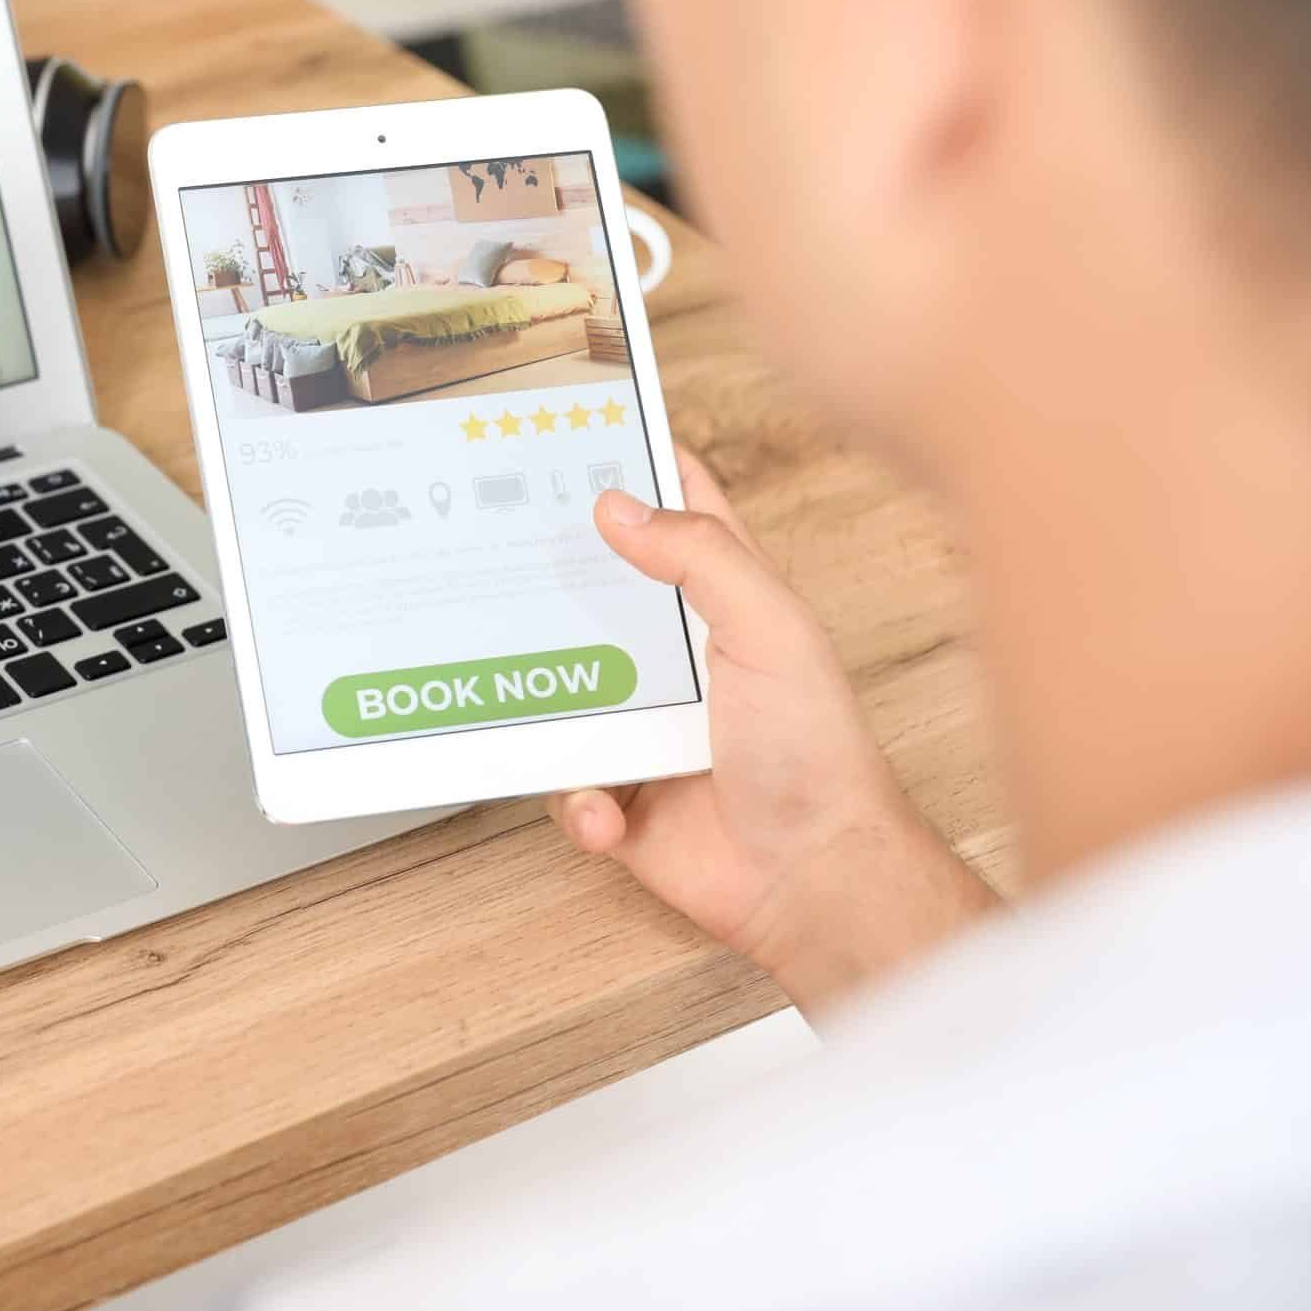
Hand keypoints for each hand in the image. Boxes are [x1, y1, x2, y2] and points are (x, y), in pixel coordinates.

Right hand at [553, 450, 993, 1015]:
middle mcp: (677, 660)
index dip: (639, 470)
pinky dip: (579, 802)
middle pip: (597, 596)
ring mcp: (642, 727)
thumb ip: (701, 559)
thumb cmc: (815, 752)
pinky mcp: (618, 795)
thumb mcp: (769, 630)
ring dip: (545, 704)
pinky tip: (608, 810)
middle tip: (495, 554)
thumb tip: (616, 506)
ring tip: (533, 705)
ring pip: (560, 690)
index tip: (581, 434)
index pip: (680, 516)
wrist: (811, 877)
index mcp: (724, 605)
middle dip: (548, 581)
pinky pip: (564, 786)